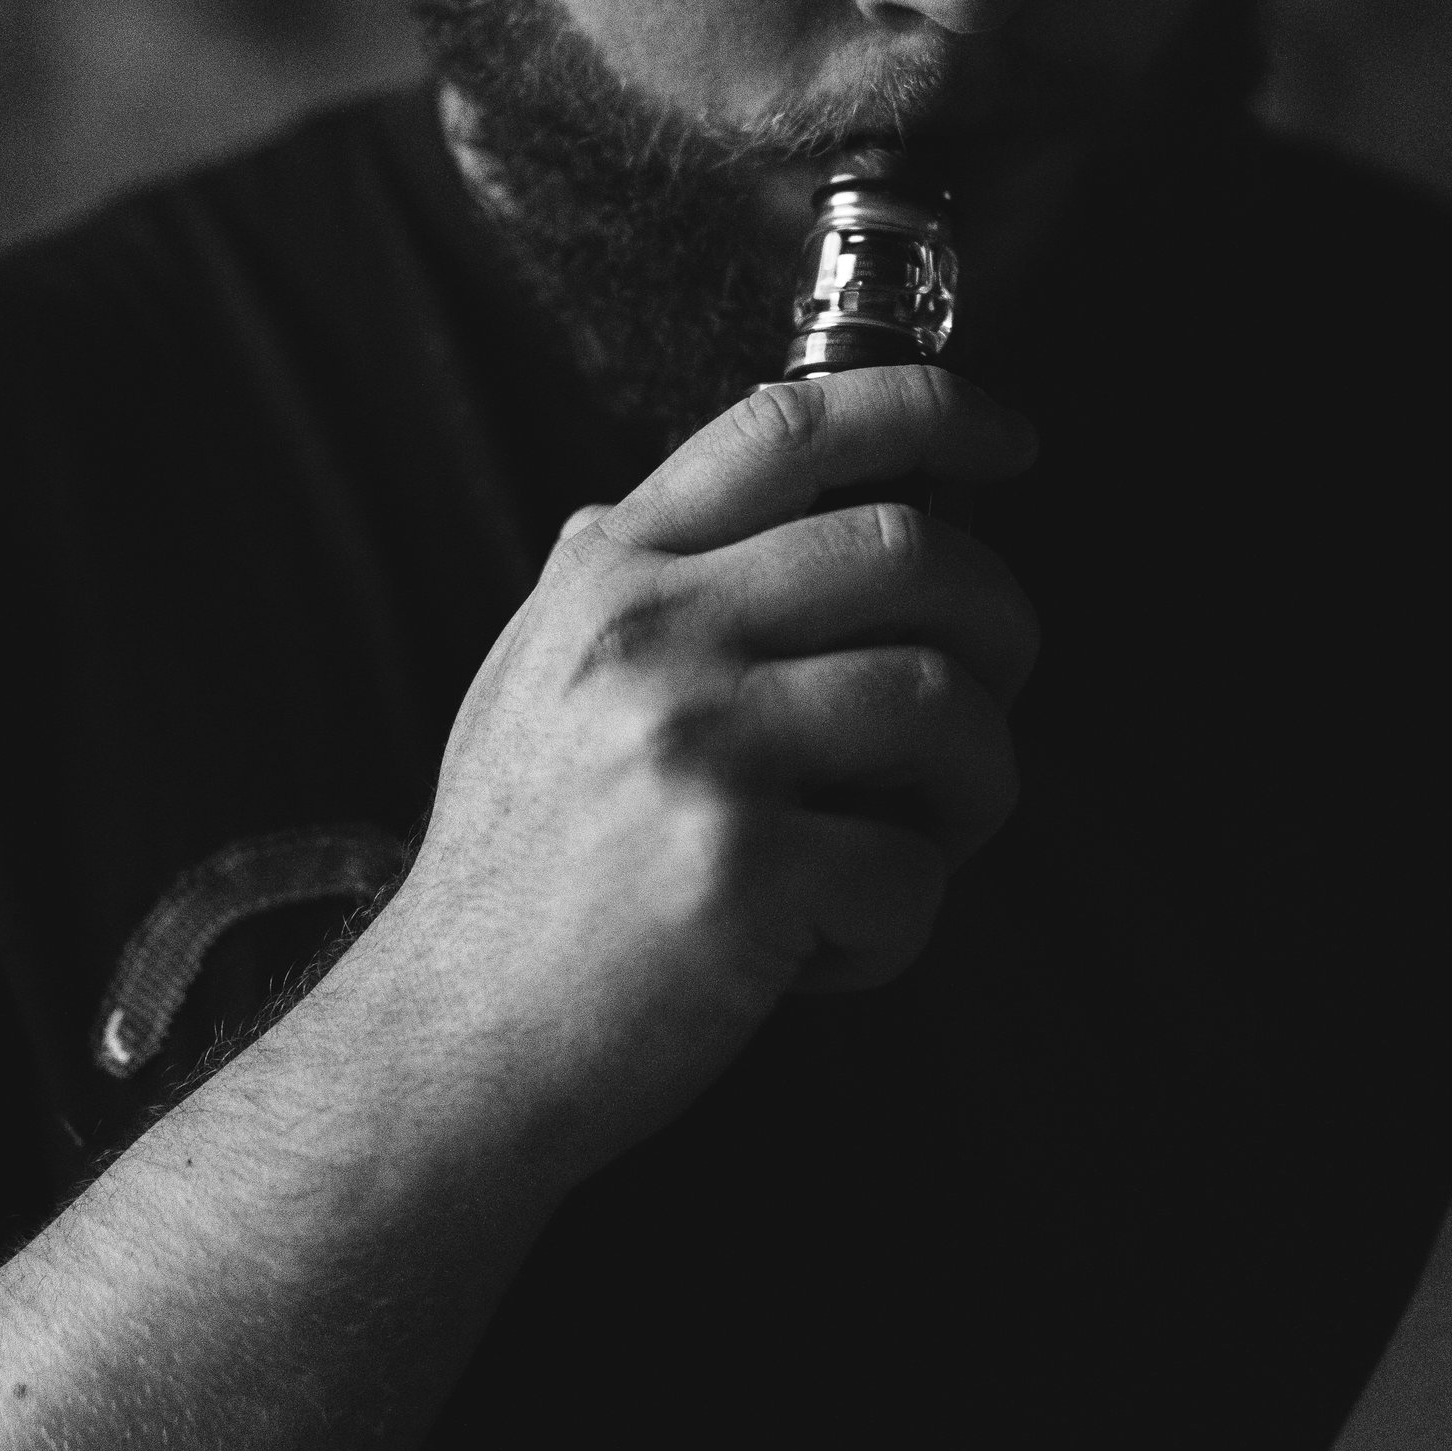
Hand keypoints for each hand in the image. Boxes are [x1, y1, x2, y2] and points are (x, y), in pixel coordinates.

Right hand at [368, 367, 1038, 1180]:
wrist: (445, 1044)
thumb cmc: (509, 875)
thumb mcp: (526, 678)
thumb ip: (602, 585)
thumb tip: (649, 499)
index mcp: (610, 574)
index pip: (790, 423)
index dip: (927, 406)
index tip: (1006, 437)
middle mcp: (651, 634)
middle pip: (911, 551)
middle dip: (1002, 621)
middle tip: (996, 688)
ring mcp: (696, 745)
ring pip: (946, 706)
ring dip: (979, 783)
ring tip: (925, 836)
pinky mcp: (742, 868)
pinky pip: (914, 869)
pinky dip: (906, 921)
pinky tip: (834, 946)